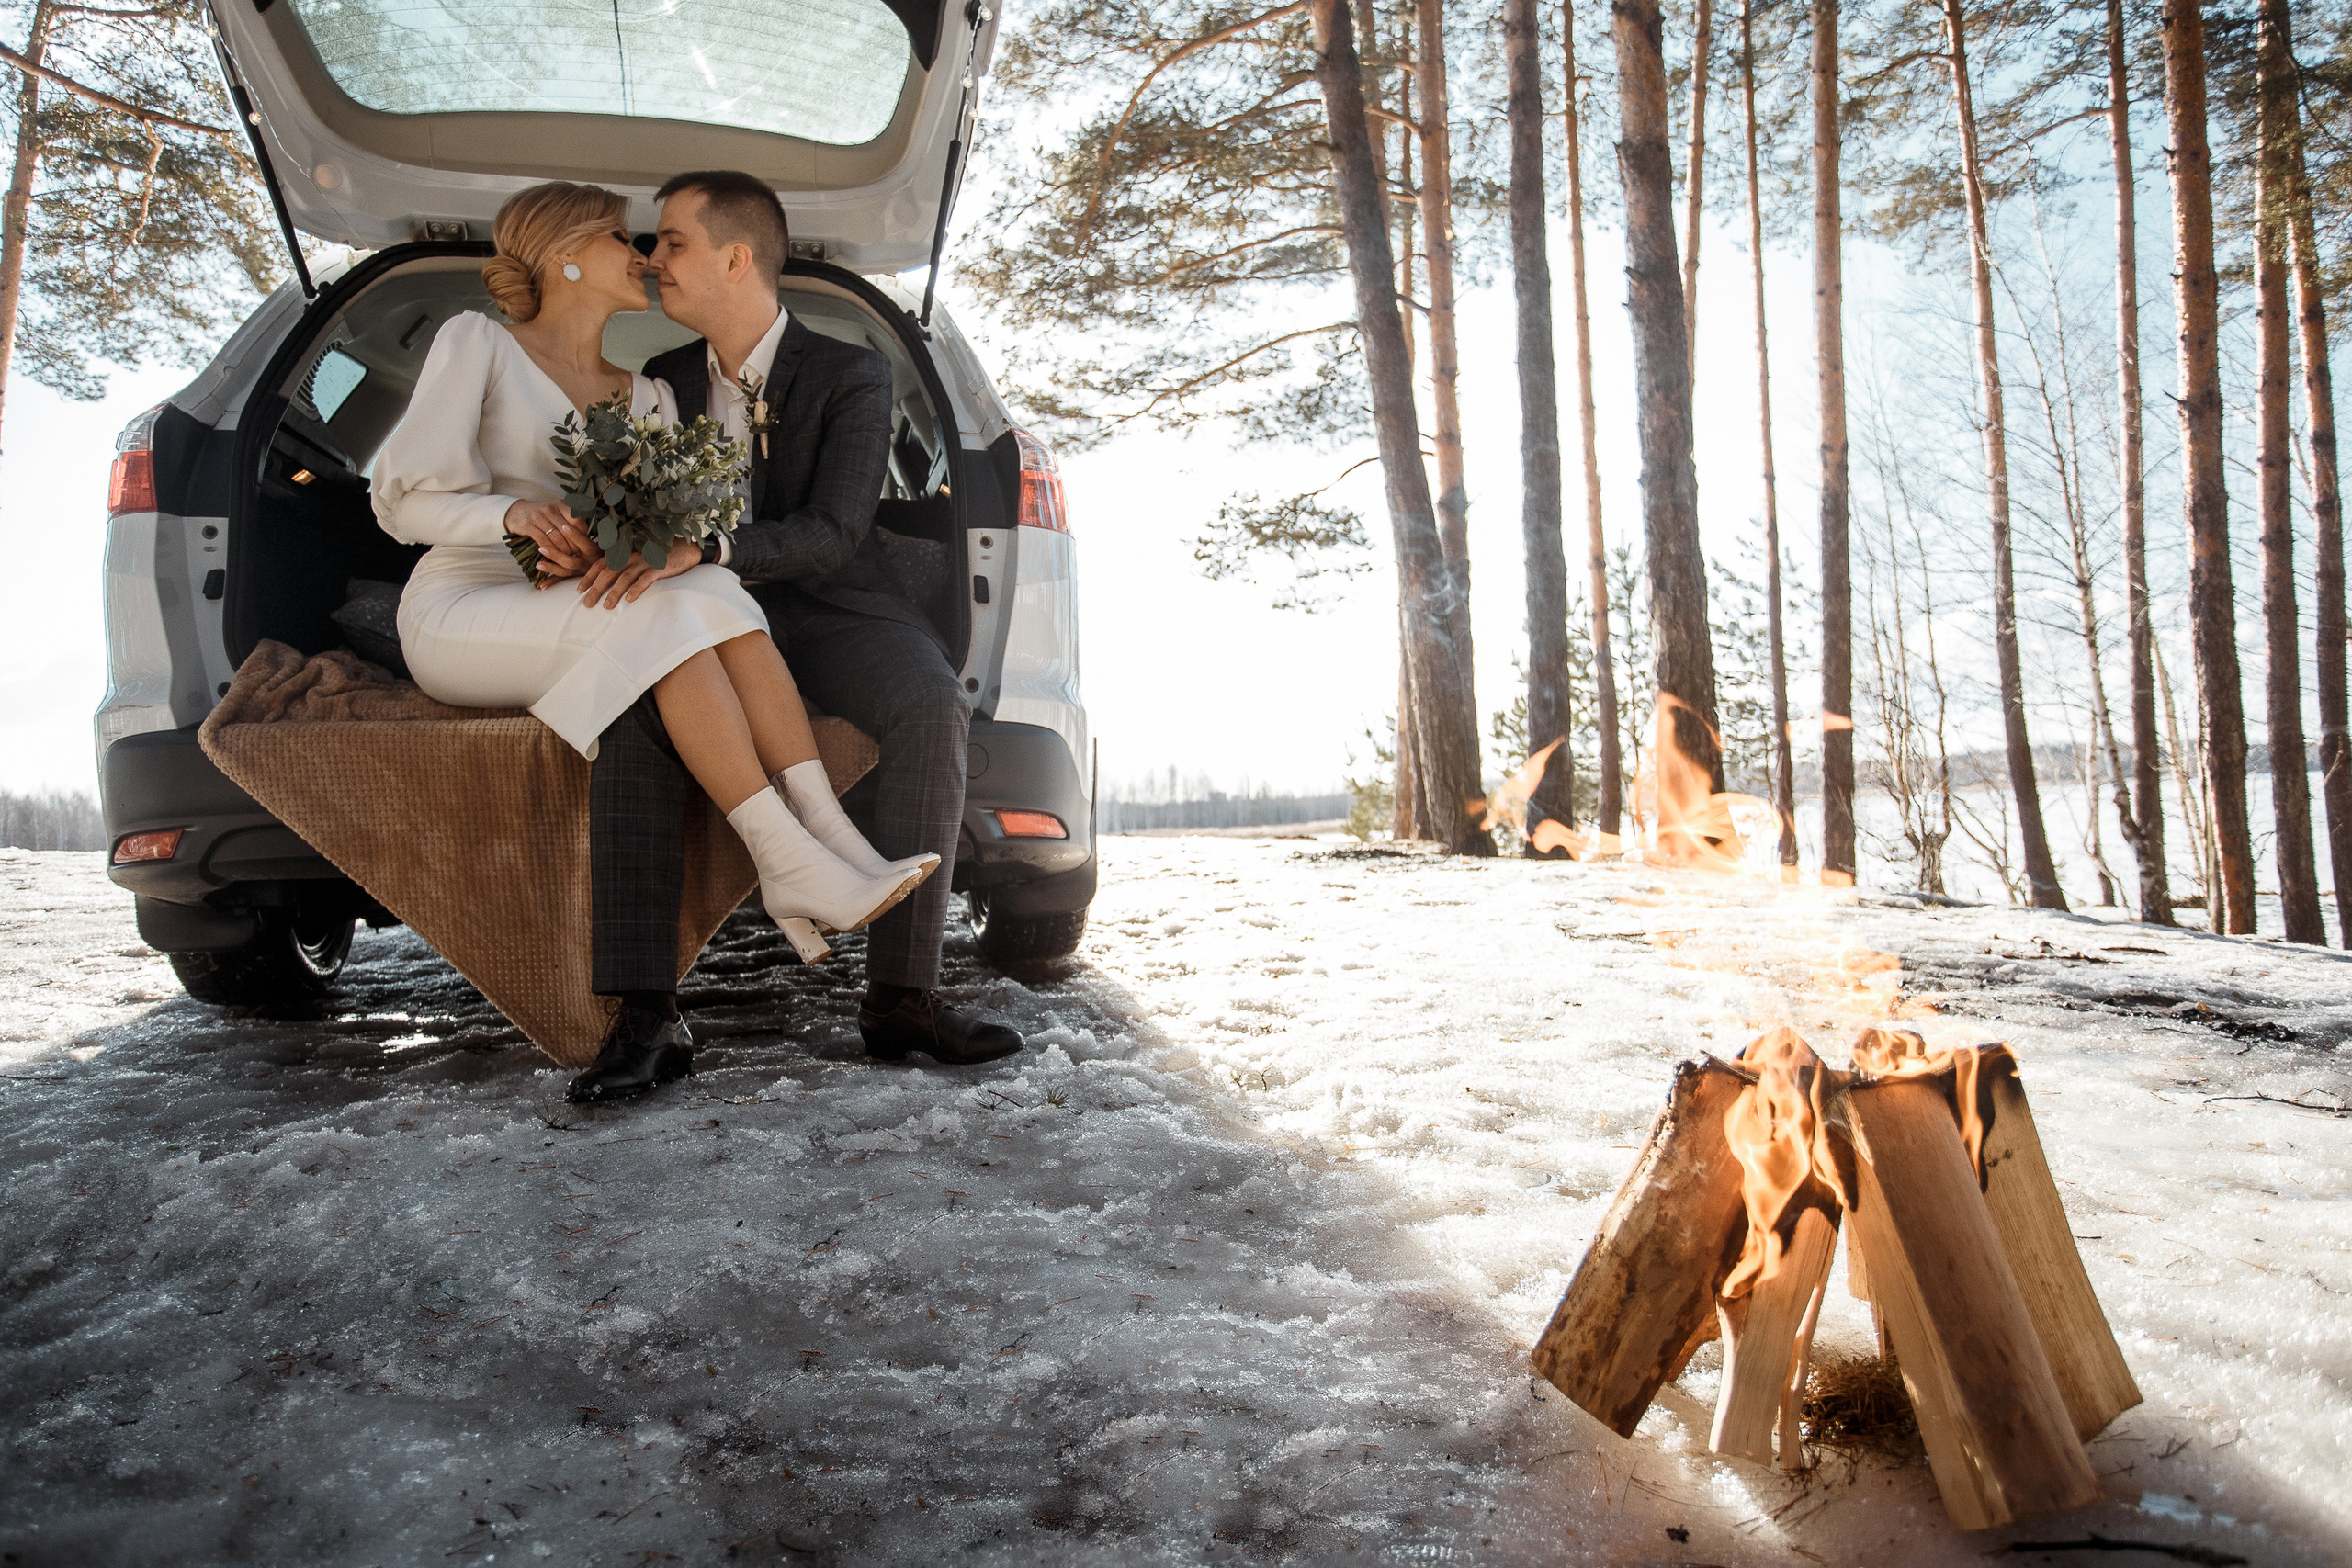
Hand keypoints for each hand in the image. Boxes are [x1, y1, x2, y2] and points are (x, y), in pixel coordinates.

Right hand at [505, 498, 591, 582]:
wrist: (516, 512)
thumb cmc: (542, 515)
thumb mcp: (557, 512)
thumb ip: (571, 520)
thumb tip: (589, 536)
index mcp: (561, 504)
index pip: (577, 521)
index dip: (582, 535)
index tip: (585, 545)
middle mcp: (550, 508)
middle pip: (567, 532)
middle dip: (574, 546)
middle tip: (579, 556)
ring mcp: (538, 516)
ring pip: (556, 538)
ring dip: (563, 551)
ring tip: (568, 558)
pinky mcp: (527, 525)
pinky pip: (543, 541)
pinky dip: (550, 550)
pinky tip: (553, 556)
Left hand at [575, 540, 702, 607]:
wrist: (685, 549)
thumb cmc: (658, 556)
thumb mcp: (638, 558)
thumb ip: (623, 565)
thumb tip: (607, 581)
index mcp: (623, 553)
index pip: (600, 564)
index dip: (588, 576)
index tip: (579, 590)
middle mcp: (631, 556)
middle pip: (608, 572)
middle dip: (596, 588)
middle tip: (587, 604)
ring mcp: (645, 561)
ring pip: (624, 577)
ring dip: (614, 592)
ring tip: (606, 607)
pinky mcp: (659, 567)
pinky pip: (645, 579)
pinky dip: (636, 589)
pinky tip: (629, 599)